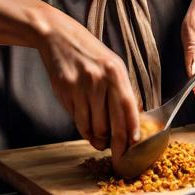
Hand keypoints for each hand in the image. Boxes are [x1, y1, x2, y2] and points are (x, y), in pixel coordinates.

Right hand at [34, 9, 139, 159]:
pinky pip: (78, 120)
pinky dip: (84, 130)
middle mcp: (100, 79)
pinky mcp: (65, 91)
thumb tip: (131, 121)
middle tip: (118, 155)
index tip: (135, 146)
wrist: (59, 38)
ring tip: (101, 141)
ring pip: (93, 126)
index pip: (128, 107)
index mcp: (116, 72)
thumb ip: (121, 90)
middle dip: (117, 144)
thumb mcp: (112, 65)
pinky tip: (88, 130)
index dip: (132, 130)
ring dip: (98, 139)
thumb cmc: (90, 54)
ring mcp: (81, 86)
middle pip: (112, 122)